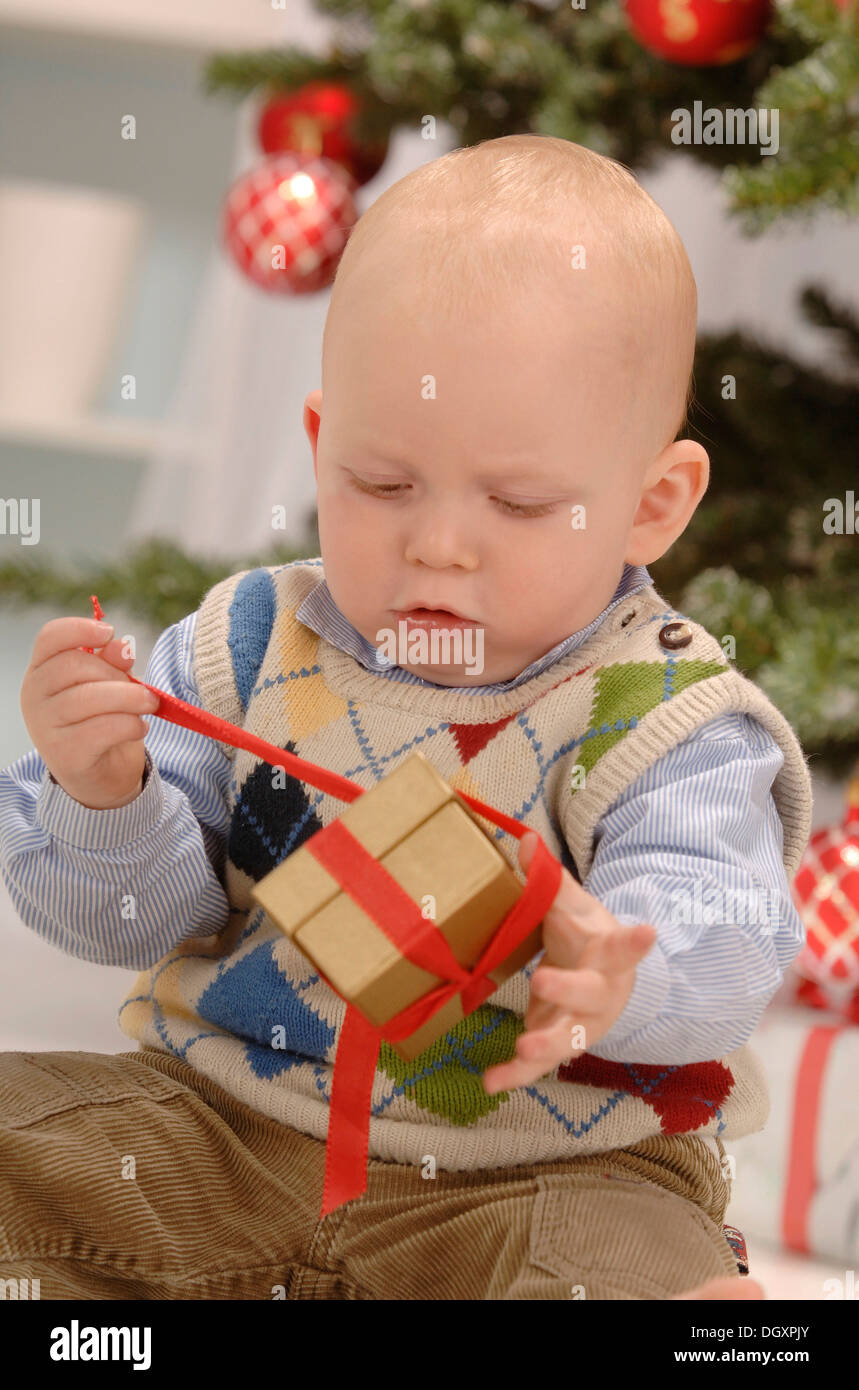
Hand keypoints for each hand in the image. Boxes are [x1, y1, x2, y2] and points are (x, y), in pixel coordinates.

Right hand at [20, 615, 159, 809]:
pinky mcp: (65, 755)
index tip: (109, 632)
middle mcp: (34, 697)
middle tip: (142, 689)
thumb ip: (112, 664)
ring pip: (89, 697)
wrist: (101, 779)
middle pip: (74, 665)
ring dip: (130, 698)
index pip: (50, 638)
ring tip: (149, 704)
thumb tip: (121, 644)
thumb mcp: (109, 687)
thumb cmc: (102, 723)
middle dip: (117, 673)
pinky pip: (102, 728)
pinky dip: (130, 724)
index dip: (80, 629)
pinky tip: (139, 727)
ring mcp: (45, 727)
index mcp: (42, 672)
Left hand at [482, 832, 656, 1094]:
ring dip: (546, 1045)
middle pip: (592, 995)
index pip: (624, 945)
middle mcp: (602, 993)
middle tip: (542, 981)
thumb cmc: (586, 937)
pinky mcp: (559, 1045)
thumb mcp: (573, 906)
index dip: (635, 942)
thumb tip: (522, 839)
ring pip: (570, 1040)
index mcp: (610, 954)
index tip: (648, 932)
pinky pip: (539, 1066)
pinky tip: (490, 1082)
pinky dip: (515, 1075)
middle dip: (569, 990)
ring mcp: (583, 1025)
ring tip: (522, 1048)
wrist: (599, 979)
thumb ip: (549, 879)